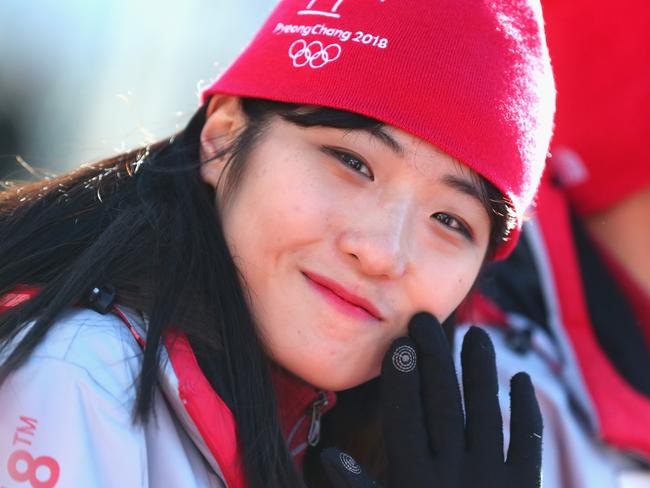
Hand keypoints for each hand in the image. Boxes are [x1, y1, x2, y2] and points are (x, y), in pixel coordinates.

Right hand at [321, 312, 541, 486]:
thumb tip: (328, 457)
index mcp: (416, 480)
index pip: (406, 416)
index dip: (401, 378)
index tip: (398, 344)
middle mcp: (455, 473)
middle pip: (444, 403)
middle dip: (434, 359)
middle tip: (426, 321)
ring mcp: (493, 478)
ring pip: (487, 411)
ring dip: (481, 371)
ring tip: (475, 335)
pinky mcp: (523, 487)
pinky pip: (527, 441)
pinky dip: (526, 410)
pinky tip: (521, 378)